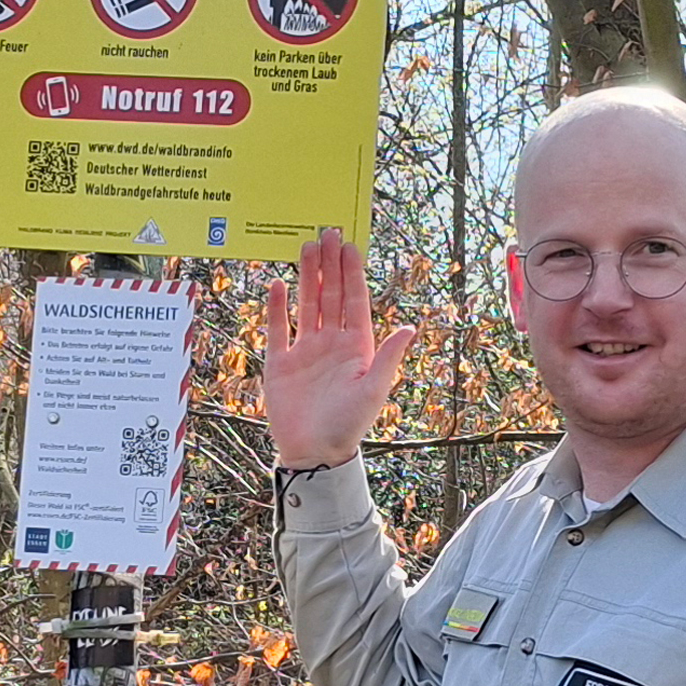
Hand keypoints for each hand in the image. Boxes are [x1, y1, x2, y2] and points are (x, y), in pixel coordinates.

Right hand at [262, 228, 414, 468]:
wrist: (314, 453)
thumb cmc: (348, 425)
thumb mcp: (374, 389)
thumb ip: (388, 357)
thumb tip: (409, 328)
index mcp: (357, 346)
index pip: (354, 301)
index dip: (351, 273)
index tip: (348, 246)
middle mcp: (331, 343)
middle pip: (330, 295)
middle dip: (328, 264)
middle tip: (326, 233)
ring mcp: (305, 351)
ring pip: (306, 305)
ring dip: (306, 277)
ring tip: (305, 248)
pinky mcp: (280, 363)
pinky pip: (278, 329)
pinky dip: (277, 308)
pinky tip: (277, 285)